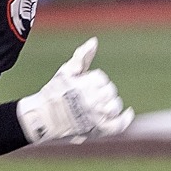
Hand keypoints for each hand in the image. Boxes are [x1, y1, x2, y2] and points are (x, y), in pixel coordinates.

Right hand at [16, 37, 134, 145]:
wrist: (43, 117)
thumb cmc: (53, 93)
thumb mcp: (66, 71)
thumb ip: (82, 56)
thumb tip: (94, 41)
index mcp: (86, 84)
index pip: (101, 78)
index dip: (94, 80)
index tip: (84, 84)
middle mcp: (92, 100)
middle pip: (110, 91)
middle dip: (102, 91)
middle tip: (91, 95)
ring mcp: (96, 116)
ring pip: (115, 106)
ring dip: (111, 103)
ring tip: (102, 104)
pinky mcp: (96, 129)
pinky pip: (117, 125)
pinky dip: (125, 119)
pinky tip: (127, 113)